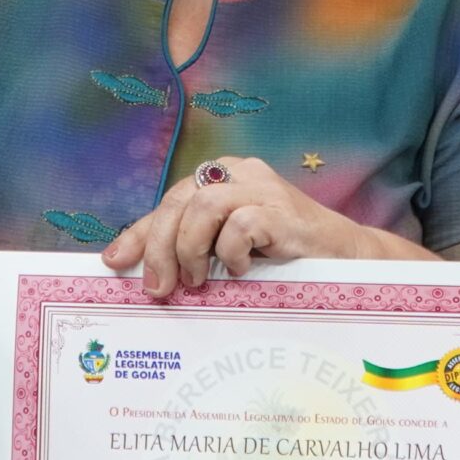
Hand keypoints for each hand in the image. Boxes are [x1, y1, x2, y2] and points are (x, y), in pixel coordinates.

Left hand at [100, 157, 419, 297]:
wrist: (345, 257)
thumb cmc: (283, 255)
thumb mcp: (231, 249)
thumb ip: (196, 249)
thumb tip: (149, 274)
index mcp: (221, 177)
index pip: (168, 201)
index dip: (138, 232)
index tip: (114, 262)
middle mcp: (238, 173)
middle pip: (179, 200)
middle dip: (159, 246)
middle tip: (159, 287)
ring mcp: (262, 187)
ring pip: (204, 205)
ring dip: (191, 248)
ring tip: (199, 279)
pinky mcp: (282, 209)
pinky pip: (240, 224)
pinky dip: (232, 251)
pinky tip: (241, 269)